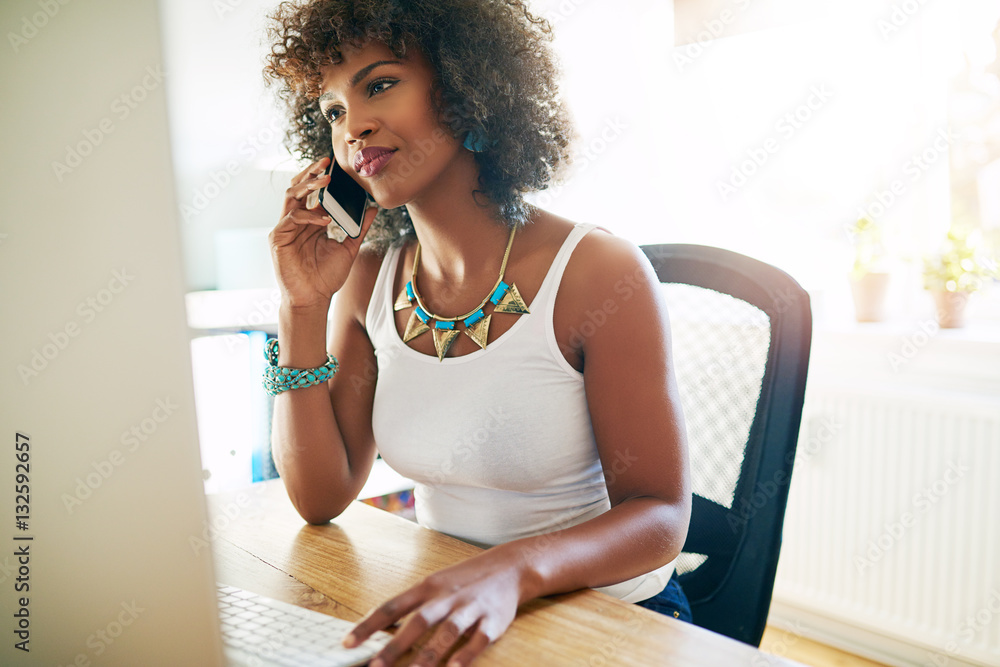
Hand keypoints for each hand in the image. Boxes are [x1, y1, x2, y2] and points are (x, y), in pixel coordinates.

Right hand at [269, 156, 377, 308]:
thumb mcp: (349, 248)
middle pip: (298, 188)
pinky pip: (291, 218)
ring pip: (290, 196)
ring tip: (325, 181)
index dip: (322, 178)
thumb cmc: (327, 277)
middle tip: (326, 162)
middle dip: (311, 173)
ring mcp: (285, 228)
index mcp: (311, 221)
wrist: (313, 299)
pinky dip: (308, 216)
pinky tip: (324, 220)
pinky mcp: (278, 238)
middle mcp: (296, 221)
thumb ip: (360, 228)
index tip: (337, 167)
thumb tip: (374, 208)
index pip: (313, 193)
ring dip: (307, 186)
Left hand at [344, 549, 529, 665]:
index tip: (347, 644)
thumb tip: (378, 628)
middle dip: (396, 646)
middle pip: (418, 621)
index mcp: (428, 588)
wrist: (510, 566)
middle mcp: (447, 597)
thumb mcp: (435, 584)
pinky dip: (467, 655)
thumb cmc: (466, 579)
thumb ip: (411, 605)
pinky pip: (479, 639)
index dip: (368, 625)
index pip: (392, 606)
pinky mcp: (494, 621)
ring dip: (429, 654)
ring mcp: (471, 608)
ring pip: (448, 632)